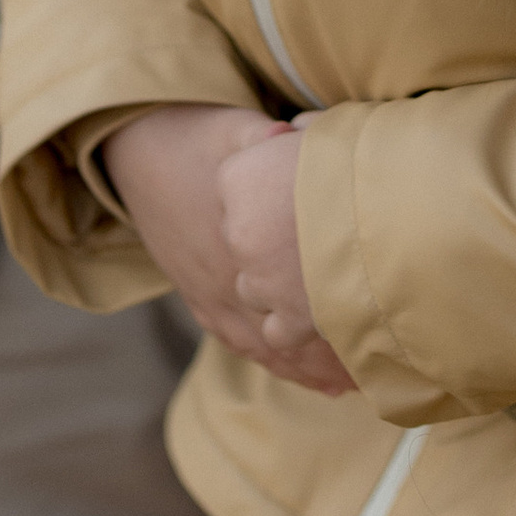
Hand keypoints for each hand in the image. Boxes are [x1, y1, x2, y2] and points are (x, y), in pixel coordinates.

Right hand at [101, 106, 354, 396]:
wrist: (135, 154)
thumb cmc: (194, 137)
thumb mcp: (238, 130)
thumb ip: (271, 141)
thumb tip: (298, 136)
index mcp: (241, 239)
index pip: (296, 291)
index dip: (337, 312)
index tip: (377, 325)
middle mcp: (227, 277)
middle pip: (285, 329)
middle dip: (332, 352)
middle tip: (380, 367)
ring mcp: (211, 292)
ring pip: (265, 344)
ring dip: (307, 369)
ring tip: (350, 384)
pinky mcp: (198, 297)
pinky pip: (239, 342)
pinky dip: (275, 363)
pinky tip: (303, 376)